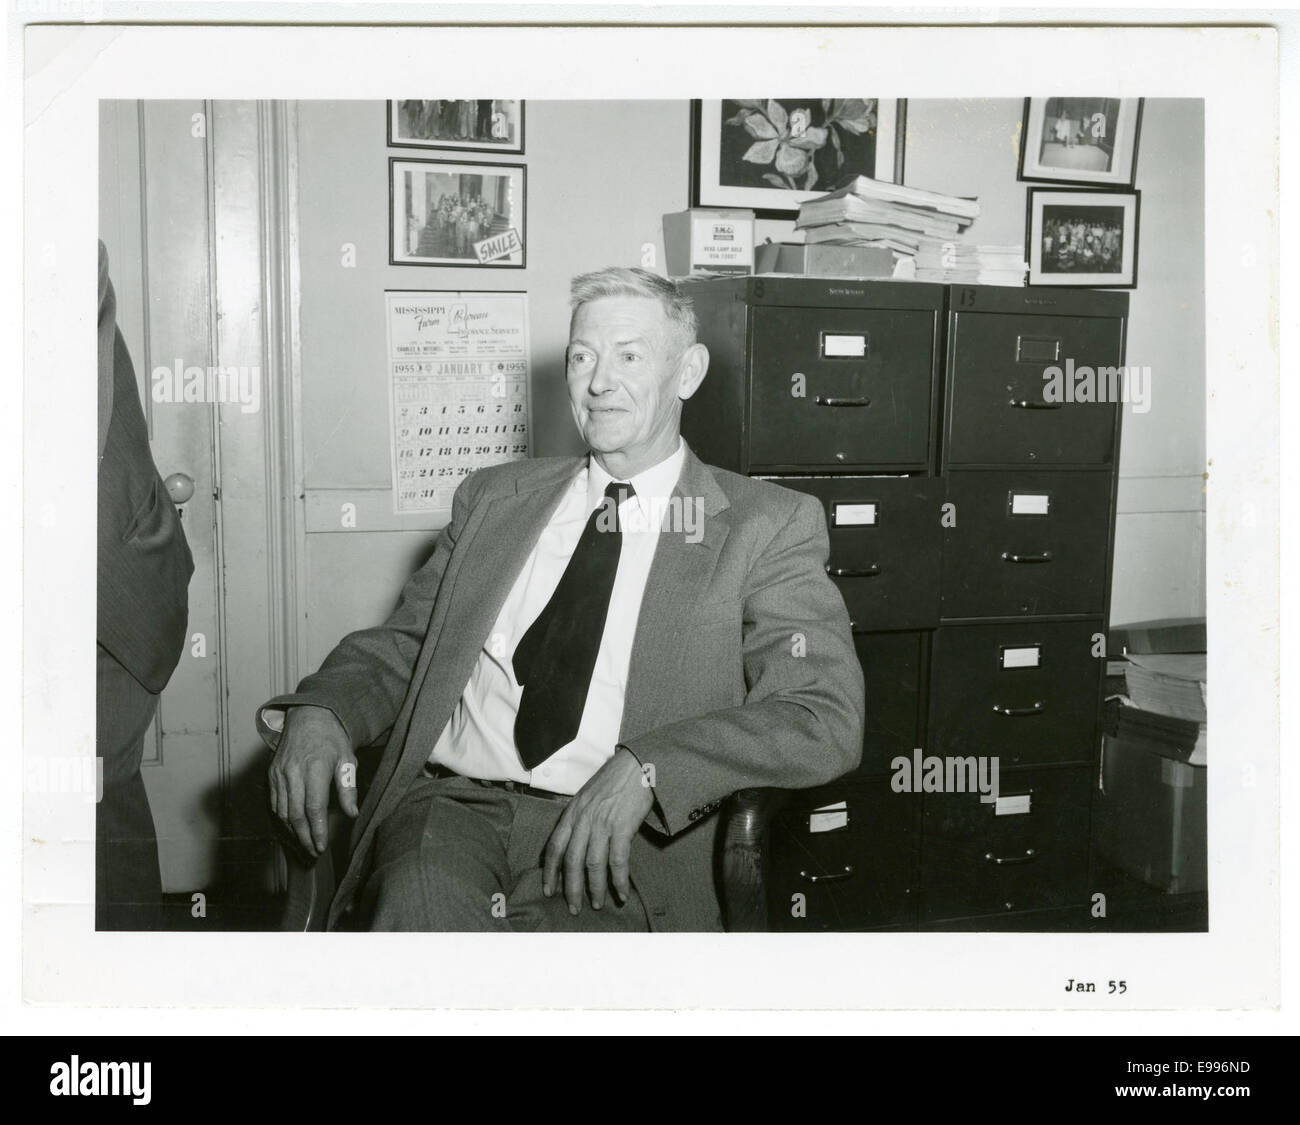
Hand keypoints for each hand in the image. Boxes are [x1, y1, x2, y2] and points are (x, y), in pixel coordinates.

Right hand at [268, 706, 358, 856]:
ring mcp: (279, 773)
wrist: (308, 716)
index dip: (317, 830)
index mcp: (315, 766)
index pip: (314, 807)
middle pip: (295, 814)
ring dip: (293, 831)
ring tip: (305, 844)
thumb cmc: (331, 738)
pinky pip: (274, 802)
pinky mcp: (271, 774)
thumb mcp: (347, 759)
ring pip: (282, 811)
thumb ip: (348, 788)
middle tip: (313, 851)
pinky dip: (282, 818)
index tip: (322, 846)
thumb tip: (352, 813)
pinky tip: (293, 828)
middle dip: (304, 837)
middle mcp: (293, 771)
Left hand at [543, 748, 653, 914]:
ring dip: (595, 888)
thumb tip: (576, 842)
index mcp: (572, 812)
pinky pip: (618, 861)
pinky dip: (619, 880)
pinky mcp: (622, 827)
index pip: (555, 847)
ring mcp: (602, 823)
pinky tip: (621, 893)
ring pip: (593, 865)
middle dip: (571, 888)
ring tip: (598, 904)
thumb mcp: (587, 795)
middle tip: (573, 908)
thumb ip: (580, 817)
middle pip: (571, 861)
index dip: (551, 872)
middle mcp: (583, 819)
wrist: (637, 764)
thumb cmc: (614, 779)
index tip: (549, 890)